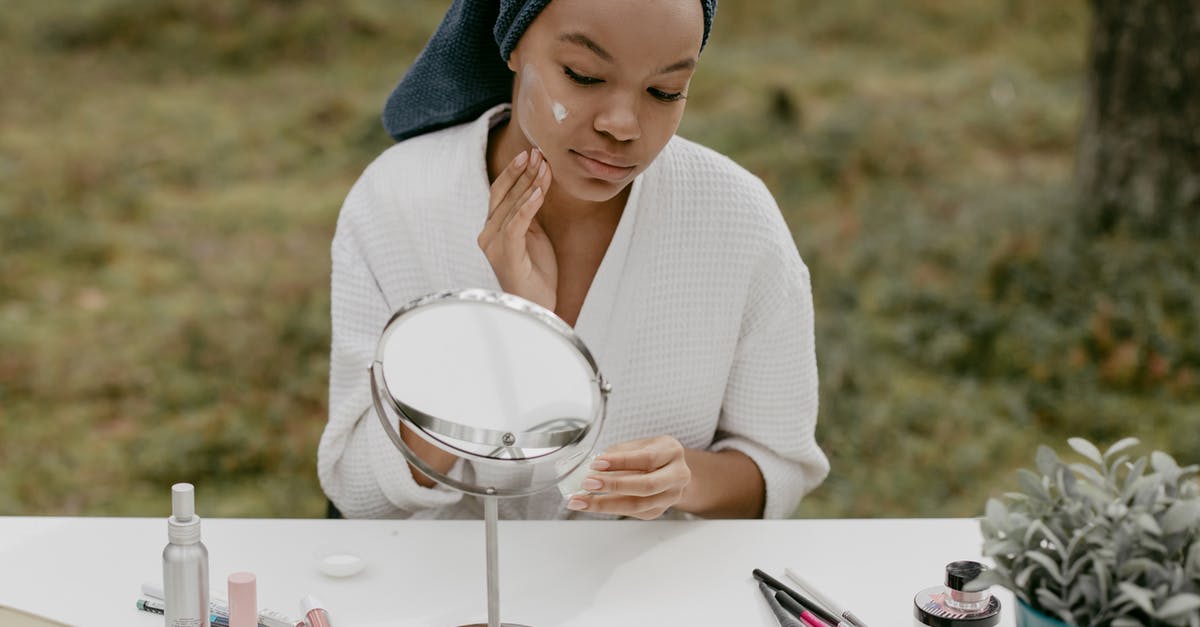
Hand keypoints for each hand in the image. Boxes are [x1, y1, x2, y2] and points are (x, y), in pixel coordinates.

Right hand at [478, 148, 556, 310]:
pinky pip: (516, 224)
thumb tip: (537, 184)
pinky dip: (528, 206)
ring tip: (544, 166)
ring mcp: (493, 244)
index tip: (531, 153)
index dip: (515, 172)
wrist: (536, 305)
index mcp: (492, 228)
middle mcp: (488, 233)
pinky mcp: (505, 254)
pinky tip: (540, 191)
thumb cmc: (536, 273)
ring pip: (510, 205)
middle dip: (521, 171)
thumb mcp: (534, 235)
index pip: (501, 192)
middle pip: (502, 194)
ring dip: (529, 183)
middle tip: (536, 152)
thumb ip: (529, 212)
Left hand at [566, 436, 691, 519]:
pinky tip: (592, 504)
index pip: (646, 458)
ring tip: (581, 501)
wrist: (671, 471)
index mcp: (672, 452)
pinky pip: (633, 512)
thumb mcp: (639, 444)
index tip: (596, 463)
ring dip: (606, 504)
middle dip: (613, 485)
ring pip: (638, 505)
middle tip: (587, 484)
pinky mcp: (658, 510)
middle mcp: (677, 476)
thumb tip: (593, 466)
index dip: (620, 462)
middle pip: (646, 486)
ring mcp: (670, 496)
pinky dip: (610, 508)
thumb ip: (620, 453)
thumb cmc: (651, 453)